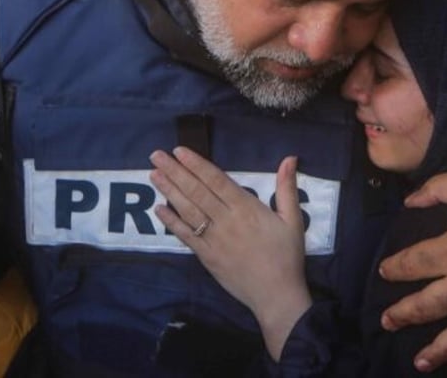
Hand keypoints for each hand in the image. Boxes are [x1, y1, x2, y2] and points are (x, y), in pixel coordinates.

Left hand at [149, 147, 311, 359]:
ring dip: (169, 191)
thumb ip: (287, 187)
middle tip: (155, 155)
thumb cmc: (287, 255)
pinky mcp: (206, 256)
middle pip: (196, 191)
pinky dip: (171, 222)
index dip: (197, 164)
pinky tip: (159, 209)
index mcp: (246, 208)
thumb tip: (289, 157)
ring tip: (153, 174)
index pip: (216, 180)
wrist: (276, 295)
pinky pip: (186, 236)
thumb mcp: (293, 219)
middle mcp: (225, 220)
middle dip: (175, 171)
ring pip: (188, 210)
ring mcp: (213, 239)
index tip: (180, 151)